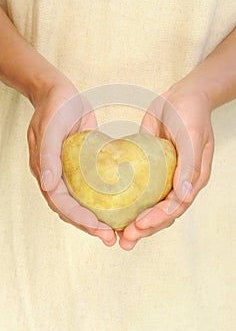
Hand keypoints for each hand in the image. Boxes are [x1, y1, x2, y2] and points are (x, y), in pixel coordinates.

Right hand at [27, 77, 116, 245]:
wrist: (60, 94)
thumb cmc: (55, 108)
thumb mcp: (50, 128)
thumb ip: (47, 157)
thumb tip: (49, 187)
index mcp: (46, 172)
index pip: (61, 203)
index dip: (79, 218)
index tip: (99, 227)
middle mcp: (57, 177)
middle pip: (72, 210)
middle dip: (90, 226)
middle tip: (111, 238)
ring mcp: (69, 173)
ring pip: (82, 204)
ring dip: (97, 219)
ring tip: (116, 231)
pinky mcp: (82, 167)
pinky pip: (91, 189)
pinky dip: (102, 202)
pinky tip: (117, 208)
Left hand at [118, 83, 213, 249]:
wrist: (181, 95)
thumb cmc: (191, 113)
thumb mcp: (192, 137)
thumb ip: (189, 166)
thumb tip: (182, 197)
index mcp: (192, 180)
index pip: (175, 207)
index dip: (157, 220)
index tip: (138, 226)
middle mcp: (178, 182)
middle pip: (161, 213)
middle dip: (144, 228)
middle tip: (124, 240)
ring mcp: (163, 176)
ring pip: (149, 205)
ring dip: (135, 221)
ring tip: (117, 234)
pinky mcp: (149, 168)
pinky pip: (139, 188)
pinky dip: (128, 201)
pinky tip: (113, 208)